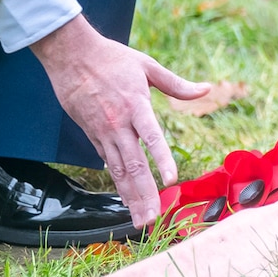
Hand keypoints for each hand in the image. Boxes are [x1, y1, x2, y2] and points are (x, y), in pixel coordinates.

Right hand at [29, 15, 209, 226]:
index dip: (161, 159)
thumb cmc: (113, 59)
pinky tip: (126, 200)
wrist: (71, 56)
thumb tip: (207, 89)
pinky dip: (117, 184)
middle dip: (144, 194)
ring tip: (140, 220)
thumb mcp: (147, 66)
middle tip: (153, 219)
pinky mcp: (93, 136)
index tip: (171, 180)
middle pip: (133, 164)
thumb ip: (177, 84)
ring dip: (130, 197)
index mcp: (136, 105)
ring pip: (118, 171)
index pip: (152, 136)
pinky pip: (108, 165)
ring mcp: (103, 133)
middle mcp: (118, 124)